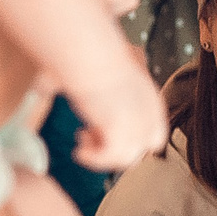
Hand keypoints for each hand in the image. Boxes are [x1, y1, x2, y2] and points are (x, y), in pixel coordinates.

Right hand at [69, 49, 169, 172]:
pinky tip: (79, 151)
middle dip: (117, 146)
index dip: (131, 136)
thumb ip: (100, 87)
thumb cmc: (92, 57)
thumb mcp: (103, 75)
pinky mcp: (121, 135)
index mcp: (150, 98)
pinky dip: (93, 158)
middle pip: (141, 148)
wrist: (92, 56)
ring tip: (82, 141)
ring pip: (126, 158)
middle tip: (91, 135)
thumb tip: (62, 86)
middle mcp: (149, 114)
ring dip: (103, 154)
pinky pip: (109, 159)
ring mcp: (138, 127)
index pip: (153, 133)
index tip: (106, 128)